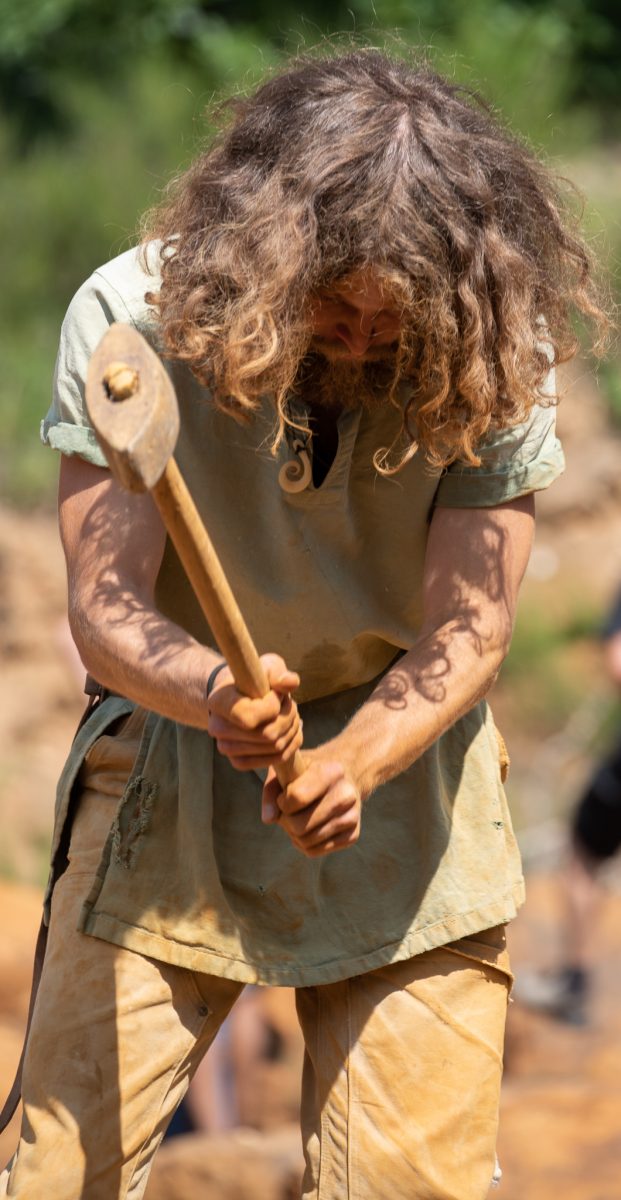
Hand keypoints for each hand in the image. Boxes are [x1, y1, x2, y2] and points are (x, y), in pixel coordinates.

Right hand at [206, 653, 301, 770]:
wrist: (241, 698)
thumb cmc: (254, 680)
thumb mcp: (266, 667)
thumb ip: (278, 672)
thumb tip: (291, 682)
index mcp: (218, 701)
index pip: (250, 718)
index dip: (273, 706)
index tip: (276, 694)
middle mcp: (216, 727)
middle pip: (268, 735)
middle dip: (288, 718)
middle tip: (290, 705)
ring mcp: (226, 748)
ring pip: (275, 748)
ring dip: (291, 730)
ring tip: (290, 716)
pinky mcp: (239, 762)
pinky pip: (274, 760)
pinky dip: (290, 746)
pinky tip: (290, 731)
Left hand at [261, 751, 361, 857]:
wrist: (344, 777)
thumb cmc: (308, 773)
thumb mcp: (287, 770)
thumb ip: (271, 791)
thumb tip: (269, 819)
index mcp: (332, 772)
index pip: (296, 798)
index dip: (282, 802)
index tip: (283, 796)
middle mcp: (346, 795)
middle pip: (299, 826)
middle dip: (285, 821)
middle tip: (287, 811)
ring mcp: (352, 817)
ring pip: (306, 841)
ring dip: (293, 833)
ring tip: (296, 818)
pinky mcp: (353, 835)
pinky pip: (314, 851)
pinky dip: (303, 843)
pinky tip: (307, 828)